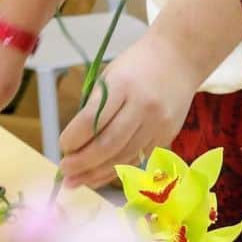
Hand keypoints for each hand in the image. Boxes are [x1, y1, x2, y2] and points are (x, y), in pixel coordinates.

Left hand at [58, 30, 200, 188]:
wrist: (179, 59)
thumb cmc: (138, 64)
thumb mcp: (111, 75)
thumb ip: (97, 106)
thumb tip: (78, 141)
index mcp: (122, 86)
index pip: (93, 120)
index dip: (74, 138)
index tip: (62, 147)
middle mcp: (142, 108)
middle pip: (108, 144)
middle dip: (83, 162)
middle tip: (65, 173)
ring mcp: (157, 124)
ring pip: (124, 157)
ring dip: (98, 172)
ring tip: (78, 182)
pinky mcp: (167, 136)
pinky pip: (139, 157)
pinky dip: (118, 169)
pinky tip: (102, 176)